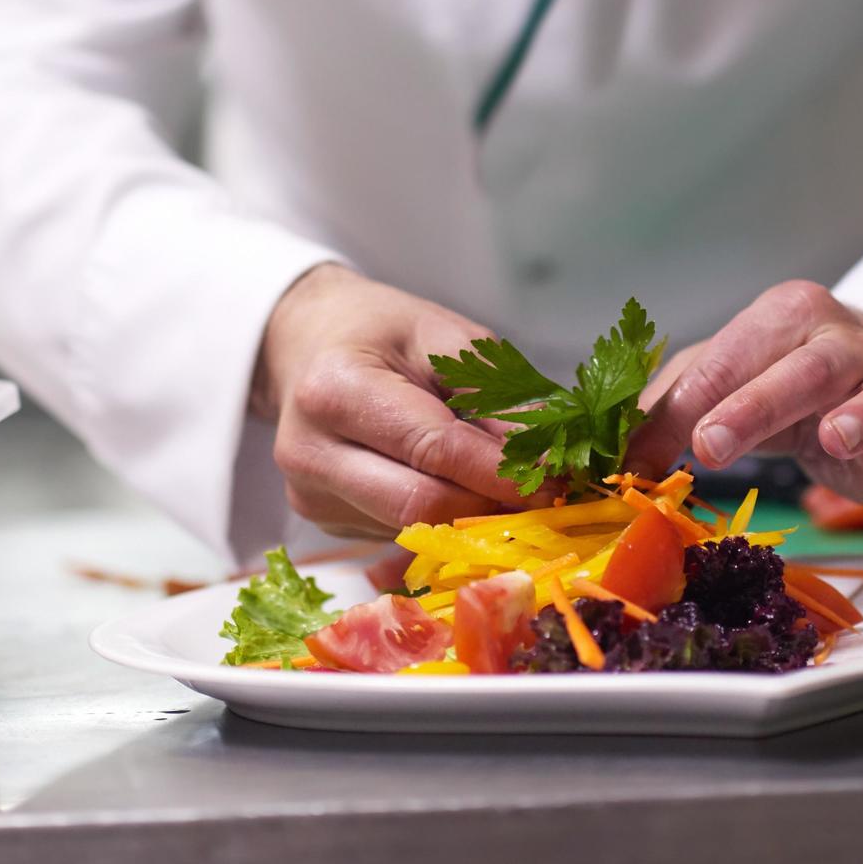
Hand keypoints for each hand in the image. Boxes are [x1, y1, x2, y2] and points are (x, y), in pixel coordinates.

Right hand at [251, 264, 528, 540]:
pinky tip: (451, 486)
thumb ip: (497, 399)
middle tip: (542, 496)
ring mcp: (308, 494)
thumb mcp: (448, 339)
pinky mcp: (318, 519)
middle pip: (419, 506)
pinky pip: (394, 532)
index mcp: (336, 390)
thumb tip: (547, 464)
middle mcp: (309, 452)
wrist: (309, 339)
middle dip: (489, 505)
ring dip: (467, 515)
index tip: (554, 481)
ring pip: (410, 528)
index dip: (500, 473)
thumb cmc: (382, 331)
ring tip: (500, 484)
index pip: (433, 450)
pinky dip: (436, 517)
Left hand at [626, 280, 862, 504]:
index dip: (700, 401)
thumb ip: (665, 417)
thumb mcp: (717, 384)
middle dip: (759, 403)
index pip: (733, 357)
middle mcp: (843, 339)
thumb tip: (611, 462)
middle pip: (807, 366)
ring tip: (834, 441)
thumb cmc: (776, 375)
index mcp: (782, 316)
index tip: (676, 442)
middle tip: (715, 443)